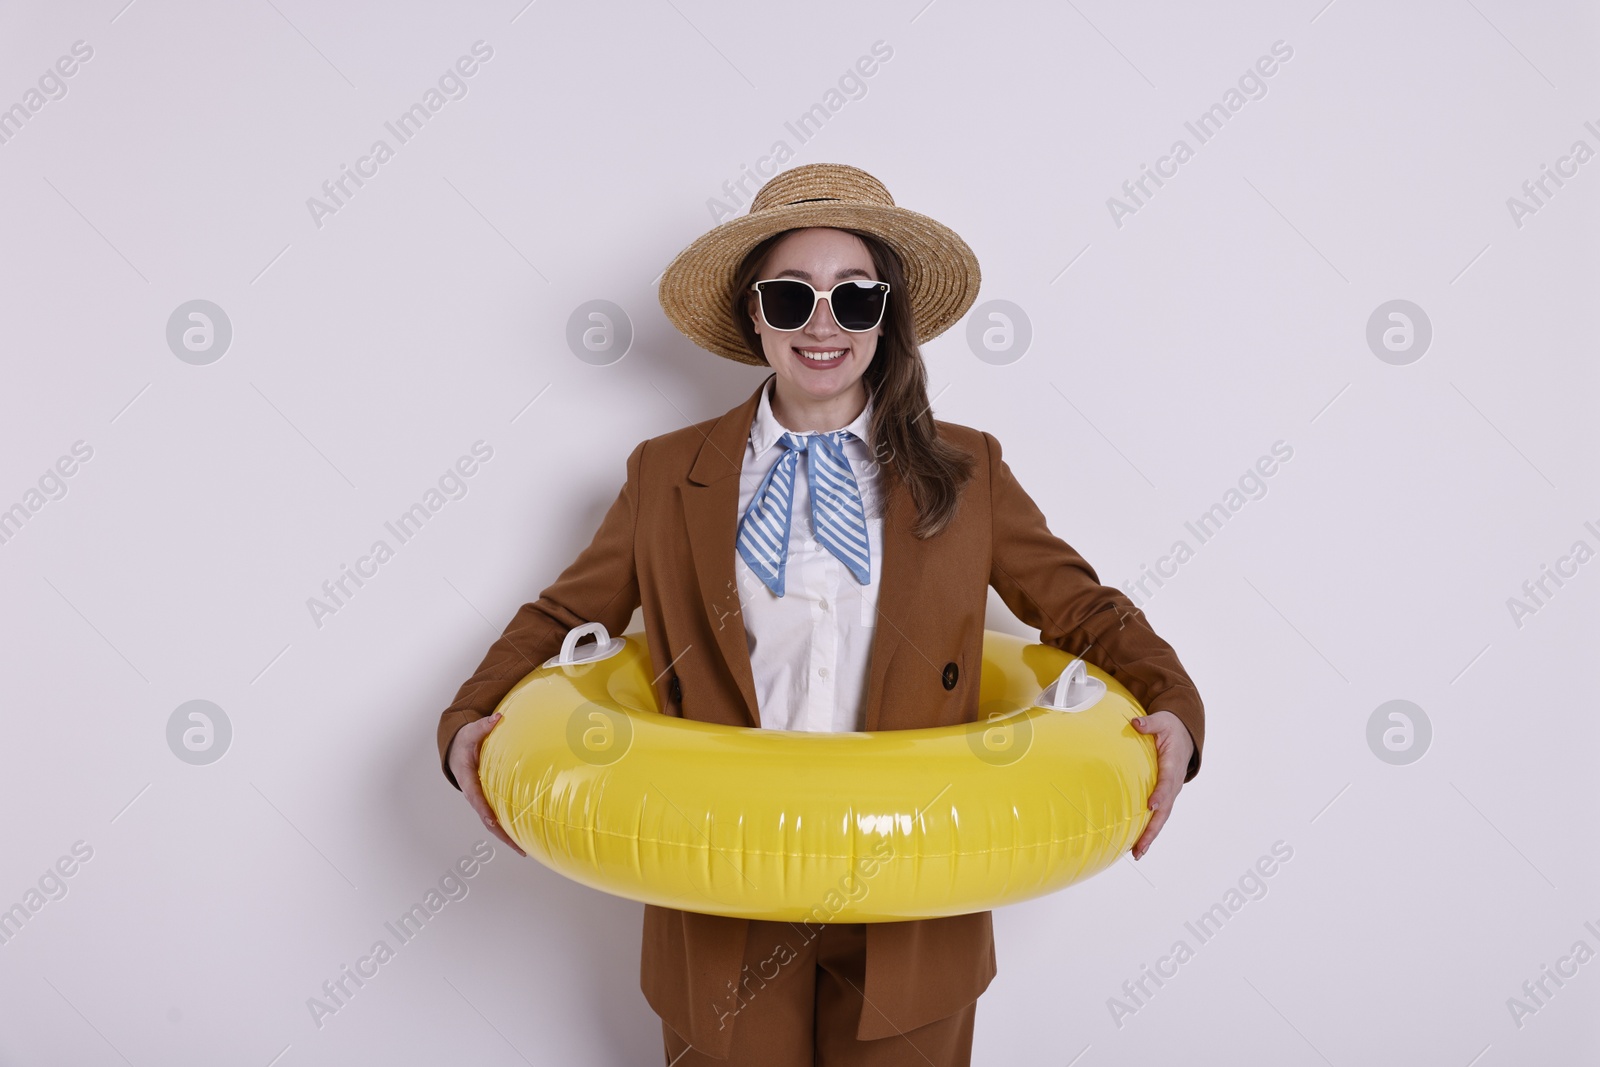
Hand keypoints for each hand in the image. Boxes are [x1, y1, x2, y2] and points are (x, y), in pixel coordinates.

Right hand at [448, 712, 525, 857]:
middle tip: (518, 847)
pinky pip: (497, 815)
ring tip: (523, 850)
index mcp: (468, 778)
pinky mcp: (488, 799)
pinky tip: (522, 835)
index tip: (492, 820)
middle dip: (500, 833)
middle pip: (486, 817)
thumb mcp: (471, 732)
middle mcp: (474, 793)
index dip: (484, 809)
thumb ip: (484, 726)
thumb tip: (498, 717)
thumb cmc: (463, 741)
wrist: (455, 749)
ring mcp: (481, 798)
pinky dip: (507, 826)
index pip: (476, 796)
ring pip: (492, 821)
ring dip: (505, 835)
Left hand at [1129, 710, 1193, 860]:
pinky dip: (1150, 829)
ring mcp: (1170, 791)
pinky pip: (1159, 815)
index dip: (1160, 794)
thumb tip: (1135, 724)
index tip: (1151, 805)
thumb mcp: (1162, 721)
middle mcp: (1173, 783)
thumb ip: (1149, 724)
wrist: (1184, 736)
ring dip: (1150, 835)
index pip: (1166, 782)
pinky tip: (1138, 843)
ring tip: (1138, 853)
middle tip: (1140, 846)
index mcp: (1172, 765)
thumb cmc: (1170, 728)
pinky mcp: (1165, 796)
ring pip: (1162, 817)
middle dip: (1153, 829)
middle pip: (1165, 810)